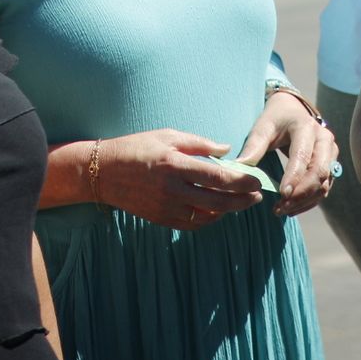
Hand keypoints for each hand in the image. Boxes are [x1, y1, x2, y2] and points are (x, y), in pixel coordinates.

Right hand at [94, 129, 264, 229]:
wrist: (103, 171)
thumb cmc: (137, 147)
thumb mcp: (168, 135)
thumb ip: (200, 143)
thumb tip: (226, 149)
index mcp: (175, 165)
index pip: (217, 177)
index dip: (241, 182)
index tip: (256, 181)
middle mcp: (172, 189)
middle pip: (217, 201)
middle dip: (241, 201)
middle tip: (256, 196)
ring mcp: (165, 207)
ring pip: (206, 216)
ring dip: (228, 211)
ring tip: (242, 203)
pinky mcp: (160, 218)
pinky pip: (191, 224)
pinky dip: (209, 219)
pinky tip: (218, 211)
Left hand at [236, 91, 338, 217]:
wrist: (293, 111)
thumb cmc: (275, 120)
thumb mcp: (262, 128)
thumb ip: (253, 147)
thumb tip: (239, 168)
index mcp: (306, 127)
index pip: (303, 156)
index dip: (294, 177)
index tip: (281, 194)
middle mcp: (324, 140)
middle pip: (320, 172)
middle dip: (301, 194)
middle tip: (279, 208)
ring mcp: (331, 153)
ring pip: (324, 183)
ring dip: (305, 200)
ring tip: (282, 210)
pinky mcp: (331, 165)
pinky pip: (324, 188)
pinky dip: (309, 201)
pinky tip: (291, 208)